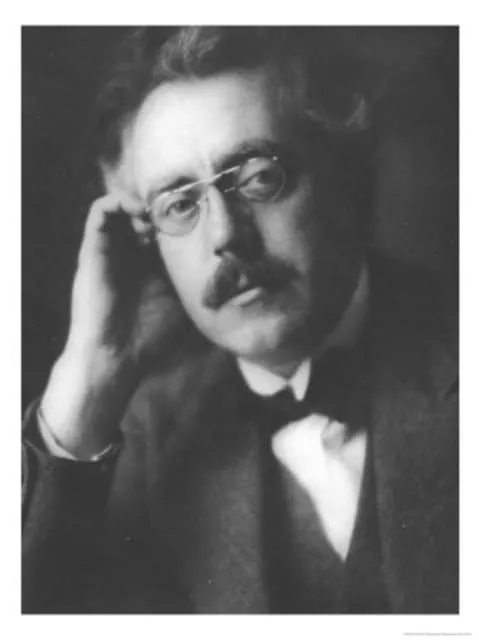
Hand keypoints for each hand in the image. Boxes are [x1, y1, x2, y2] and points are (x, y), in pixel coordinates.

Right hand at [40, 194, 188, 457]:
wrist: (116, 356)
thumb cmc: (151, 336)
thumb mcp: (185, 305)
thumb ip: (201, 286)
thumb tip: (236, 274)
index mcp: (151, 265)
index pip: (165, 229)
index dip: (182, 216)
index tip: (204, 210)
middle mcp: (131, 253)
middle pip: (146, 212)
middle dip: (165, 206)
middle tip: (185, 206)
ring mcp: (112, 250)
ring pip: (124, 206)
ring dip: (143, 203)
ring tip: (161, 215)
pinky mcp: (93, 249)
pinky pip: (100, 210)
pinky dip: (120, 203)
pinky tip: (142, 215)